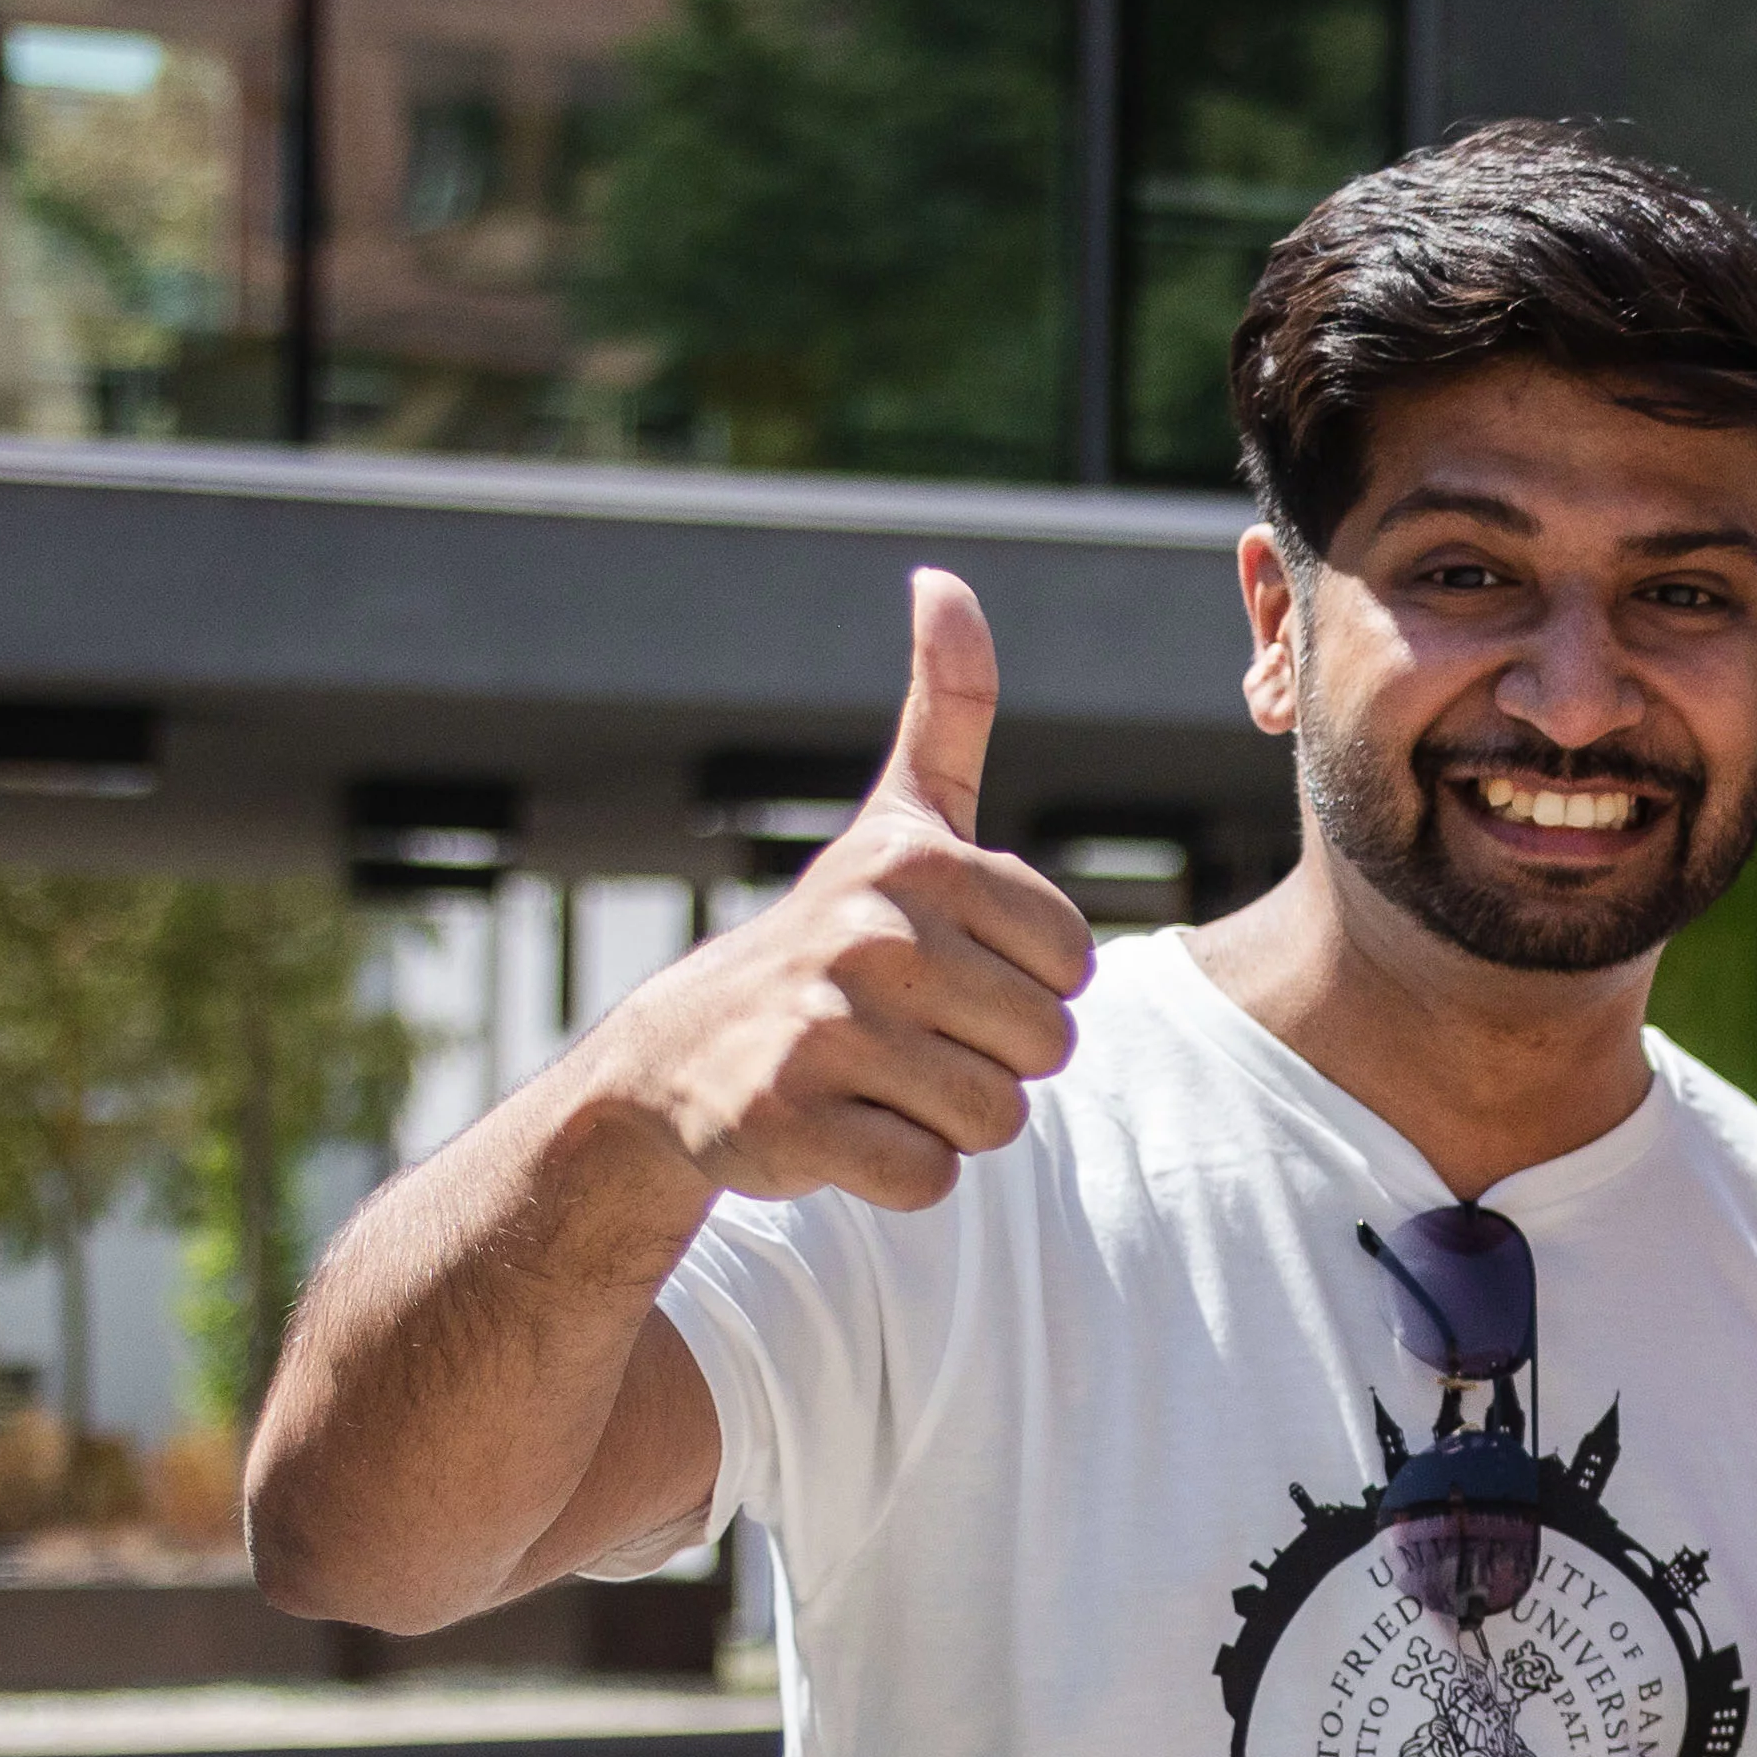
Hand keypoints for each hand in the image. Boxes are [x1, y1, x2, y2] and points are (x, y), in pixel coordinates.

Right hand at [579, 572, 1092, 1214]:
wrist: (679, 1061)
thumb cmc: (828, 943)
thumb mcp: (897, 820)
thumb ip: (947, 709)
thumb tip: (943, 577)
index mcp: (923, 866)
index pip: (1077, 968)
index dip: (1024, 989)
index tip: (945, 973)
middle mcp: (872, 936)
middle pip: (1047, 1049)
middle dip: (991, 1061)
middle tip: (905, 1037)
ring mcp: (825, 1030)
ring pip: (995, 1120)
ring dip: (946, 1121)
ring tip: (873, 1081)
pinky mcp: (790, 1120)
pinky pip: (927, 1178)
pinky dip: (896, 1174)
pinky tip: (838, 1130)